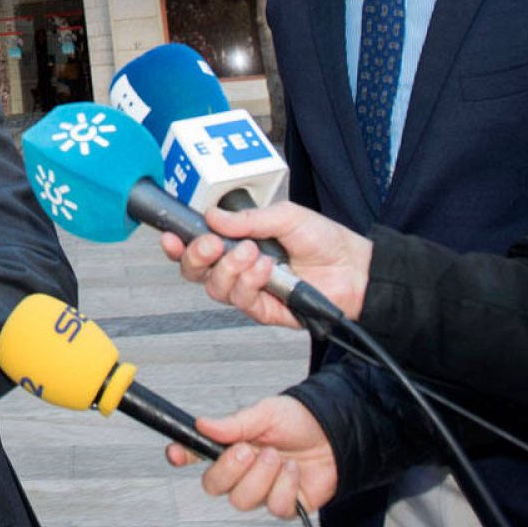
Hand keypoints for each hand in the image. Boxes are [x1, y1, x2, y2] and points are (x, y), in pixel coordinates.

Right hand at [159, 201, 372, 326]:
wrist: (356, 269)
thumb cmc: (326, 241)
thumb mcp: (285, 216)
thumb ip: (248, 219)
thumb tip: (213, 216)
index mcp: (238, 243)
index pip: (198, 247)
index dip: (178, 244)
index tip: (170, 236)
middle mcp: (239, 268)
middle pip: (196, 272)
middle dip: (197, 257)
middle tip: (212, 244)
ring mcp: (251, 290)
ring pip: (215, 288)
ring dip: (230, 269)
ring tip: (255, 253)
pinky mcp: (265, 310)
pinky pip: (242, 302)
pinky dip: (250, 283)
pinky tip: (266, 270)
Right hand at [165, 395, 336, 518]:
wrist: (335, 435)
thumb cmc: (299, 421)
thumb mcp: (266, 413)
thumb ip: (234, 422)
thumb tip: (203, 424)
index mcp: (230, 445)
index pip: (196, 453)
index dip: (181, 454)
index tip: (175, 453)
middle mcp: (240, 471)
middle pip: (213, 486)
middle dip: (229, 469)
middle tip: (248, 450)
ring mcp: (260, 490)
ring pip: (242, 500)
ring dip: (261, 476)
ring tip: (277, 457)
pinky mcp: (282, 505)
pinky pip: (273, 506)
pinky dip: (284, 486)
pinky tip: (292, 470)